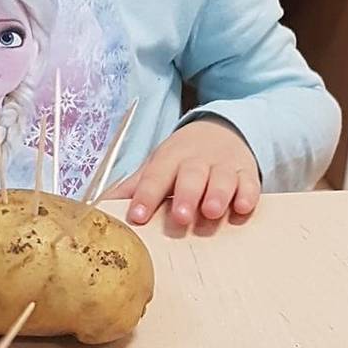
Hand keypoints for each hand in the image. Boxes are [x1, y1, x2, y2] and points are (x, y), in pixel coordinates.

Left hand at [113, 120, 260, 229]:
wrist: (223, 130)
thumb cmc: (183, 159)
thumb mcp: (158, 166)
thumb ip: (135, 186)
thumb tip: (97, 206)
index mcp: (170, 159)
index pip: (155, 176)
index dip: (146, 195)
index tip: (137, 216)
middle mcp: (197, 160)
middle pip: (190, 175)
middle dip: (185, 196)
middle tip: (180, 217)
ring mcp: (224, 166)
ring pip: (221, 178)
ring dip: (217, 194)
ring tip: (211, 212)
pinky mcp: (247, 172)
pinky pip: (250, 183)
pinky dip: (248, 194)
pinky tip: (243, 207)